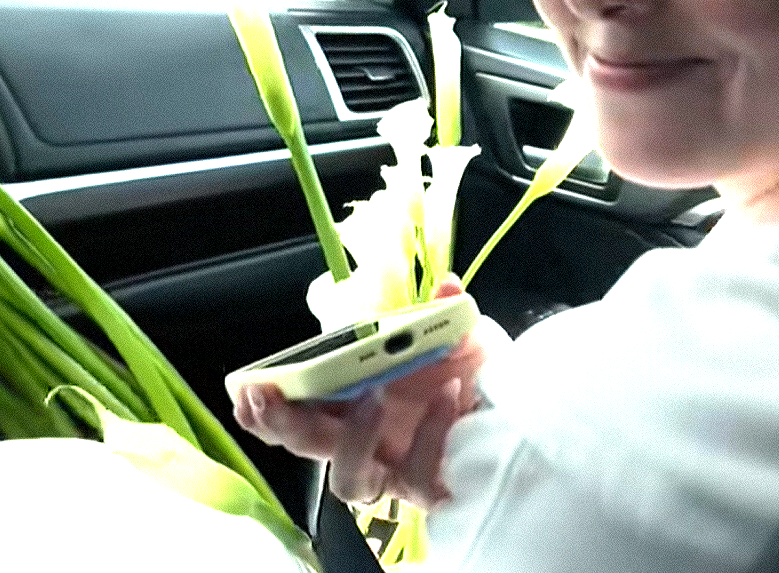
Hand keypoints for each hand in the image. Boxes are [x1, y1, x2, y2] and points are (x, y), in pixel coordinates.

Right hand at [233, 279, 484, 507]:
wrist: (531, 414)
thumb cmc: (485, 381)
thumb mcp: (467, 341)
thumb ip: (447, 316)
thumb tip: (447, 287)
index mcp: (360, 407)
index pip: (299, 415)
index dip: (267, 408)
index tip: (247, 387)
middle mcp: (371, 445)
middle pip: (310, 449)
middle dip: (284, 424)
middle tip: (271, 397)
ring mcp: (398, 473)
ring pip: (350, 481)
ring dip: (352, 438)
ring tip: (371, 397)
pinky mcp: (432, 491)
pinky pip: (416, 476)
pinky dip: (429, 432)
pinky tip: (446, 397)